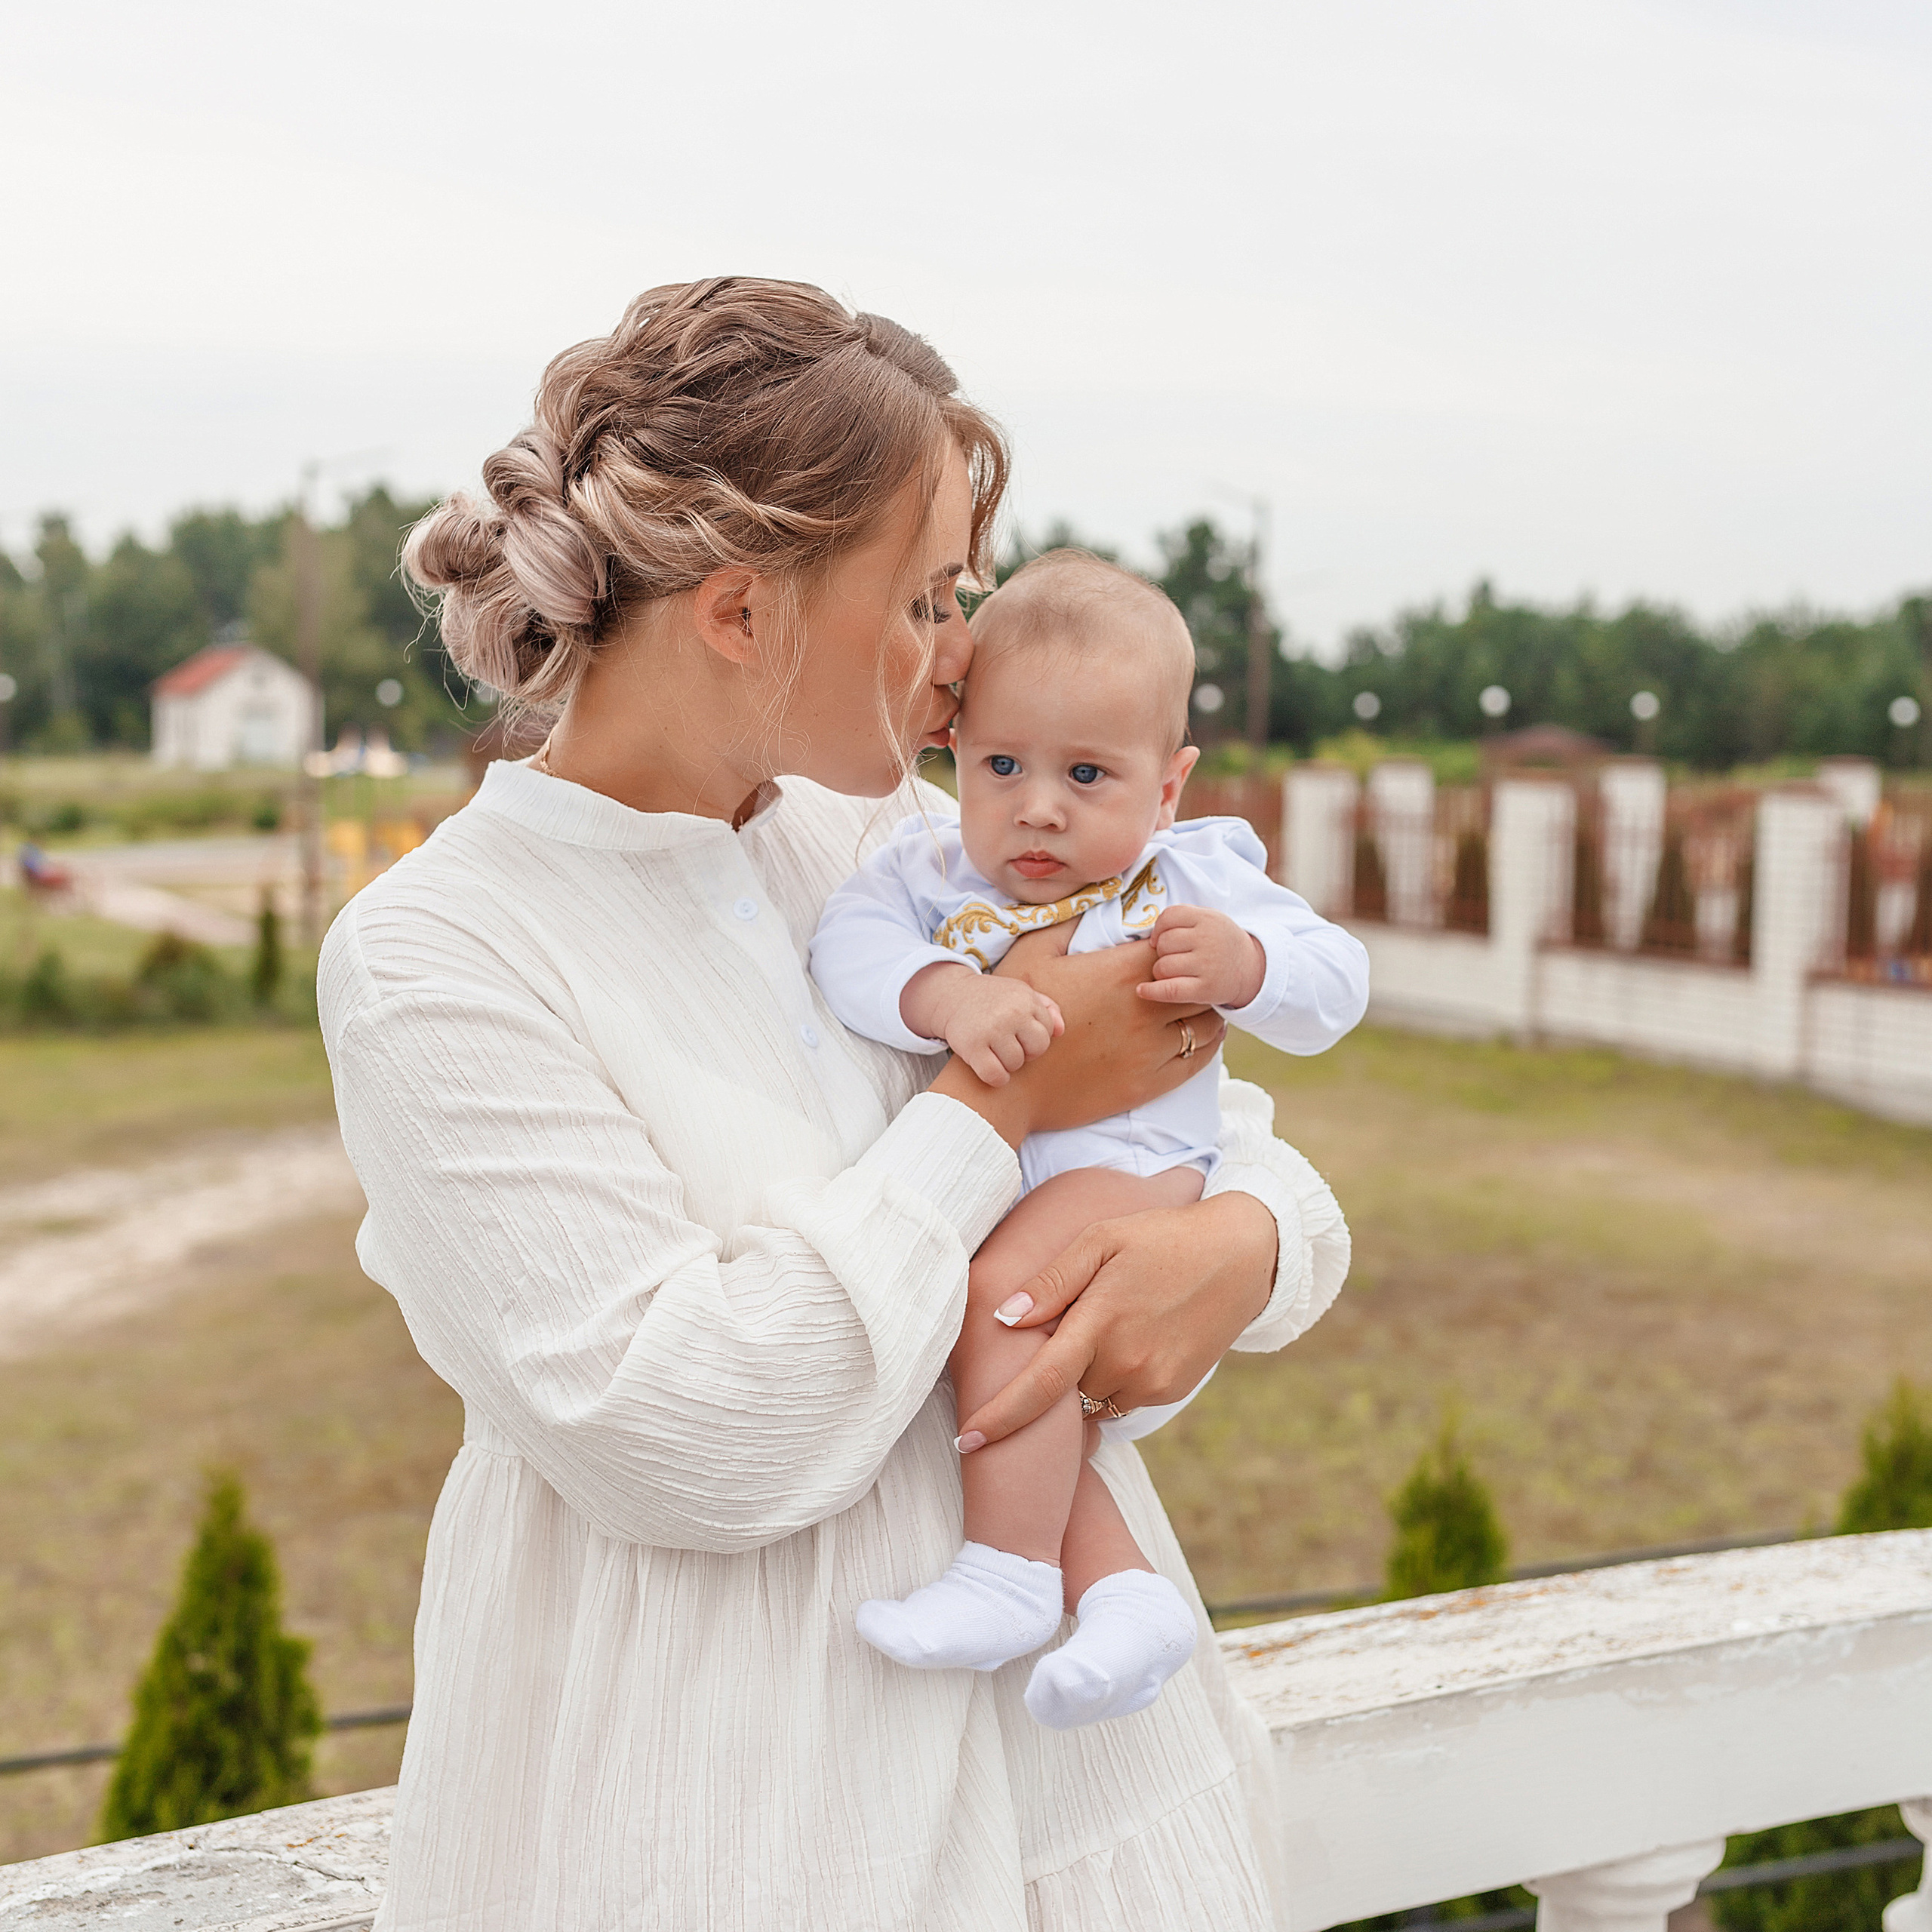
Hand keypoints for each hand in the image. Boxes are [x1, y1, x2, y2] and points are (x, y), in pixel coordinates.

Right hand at [902, 962, 1062, 1086]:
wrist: (952, 996)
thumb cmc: (993, 999)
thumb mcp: (1021, 993)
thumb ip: (1047, 1008)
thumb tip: (1060, 1032)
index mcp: (1026, 999)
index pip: (1048, 1032)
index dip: (1033, 1037)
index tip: (1019, 1034)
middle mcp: (1011, 1013)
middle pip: (1037, 1049)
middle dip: (1026, 1052)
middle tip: (1010, 1046)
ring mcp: (992, 1030)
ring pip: (1016, 1064)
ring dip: (1008, 1064)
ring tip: (996, 1052)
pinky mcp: (972, 1046)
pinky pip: (996, 1075)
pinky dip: (996, 1078)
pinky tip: (990, 1069)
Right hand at [929, 929, 1225, 1145]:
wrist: (1011, 1086)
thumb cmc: (1016, 1018)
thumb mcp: (1031, 955)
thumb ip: (1065, 923)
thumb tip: (1089, 901)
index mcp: (1120, 972)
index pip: (1173, 948)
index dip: (1172, 948)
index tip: (1162, 954)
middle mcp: (1144, 1008)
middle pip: (1197, 984)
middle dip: (1193, 978)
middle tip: (1183, 980)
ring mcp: (1150, 1048)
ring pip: (1206, 1023)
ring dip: (1203, 1011)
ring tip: (1192, 1008)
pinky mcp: (1149, 1083)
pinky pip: (1197, 1060)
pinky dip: (1205, 1045)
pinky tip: (1198, 1037)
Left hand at [954, 1192, 1279, 1446]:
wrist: (1240, 1256)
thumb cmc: (1161, 1237)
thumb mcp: (1103, 1239)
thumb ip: (1052, 1282)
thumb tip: (1003, 1317)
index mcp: (1101, 1321)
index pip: (1040, 1385)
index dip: (1000, 1418)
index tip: (966, 1440)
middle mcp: (1127, 1361)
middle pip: (1063, 1392)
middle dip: (1047, 1379)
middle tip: (1061, 1333)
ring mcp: (1153, 1381)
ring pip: (1092, 1399)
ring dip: (1081, 1379)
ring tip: (1103, 1329)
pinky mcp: (1171, 1390)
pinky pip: (1122, 1398)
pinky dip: (1111, 1378)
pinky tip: (1129, 1337)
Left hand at [1137, 906, 1265, 1009]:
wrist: (1250, 969)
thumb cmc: (1219, 943)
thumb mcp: (1209, 920)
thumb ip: (1182, 919)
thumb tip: (1149, 937)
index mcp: (1208, 918)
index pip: (1169, 916)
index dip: (1158, 929)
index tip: (1159, 940)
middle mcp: (1208, 939)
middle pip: (1163, 943)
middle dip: (1162, 952)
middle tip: (1173, 958)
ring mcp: (1207, 965)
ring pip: (1162, 966)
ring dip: (1161, 971)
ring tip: (1173, 973)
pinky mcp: (1205, 989)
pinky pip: (1169, 989)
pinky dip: (1152, 991)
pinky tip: (1142, 991)